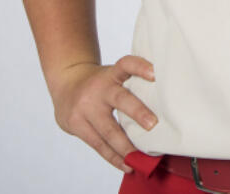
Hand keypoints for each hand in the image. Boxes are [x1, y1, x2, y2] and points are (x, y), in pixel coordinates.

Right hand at [49, 56, 157, 172]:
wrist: (65, 81)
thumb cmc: (99, 82)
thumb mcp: (112, 75)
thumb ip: (130, 84)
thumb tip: (164, 105)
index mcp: (110, 73)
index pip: (126, 64)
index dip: (140, 67)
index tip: (155, 74)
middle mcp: (98, 89)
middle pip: (119, 99)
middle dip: (137, 112)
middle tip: (153, 124)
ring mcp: (85, 108)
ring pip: (108, 129)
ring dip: (126, 146)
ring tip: (140, 157)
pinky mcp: (75, 124)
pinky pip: (98, 144)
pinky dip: (114, 157)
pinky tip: (126, 164)